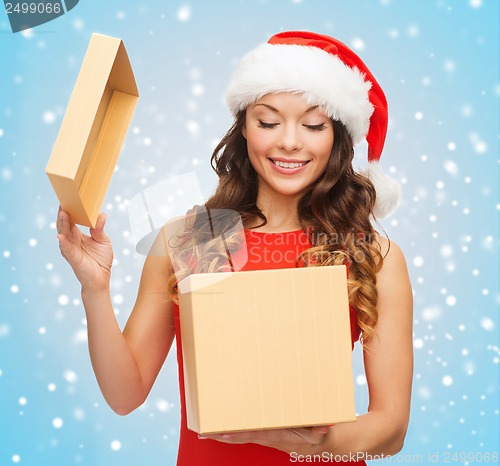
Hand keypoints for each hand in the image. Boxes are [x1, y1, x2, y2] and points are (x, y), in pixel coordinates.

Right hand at [56, 207, 112, 290]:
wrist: (101, 279)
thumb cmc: (101, 260)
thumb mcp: (103, 241)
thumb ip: (100, 229)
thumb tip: (101, 215)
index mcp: (78, 235)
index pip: (71, 220)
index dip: (70, 210)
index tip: (70, 197)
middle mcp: (71, 240)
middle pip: (65, 224)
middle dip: (64, 212)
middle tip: (65, 200)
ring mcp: (70, 249)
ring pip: (64, 233)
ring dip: (63, 223)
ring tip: (63, 212)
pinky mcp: (73, 258)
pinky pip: (66, 249)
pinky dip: (63, 242)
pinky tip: (61, 236)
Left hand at [199, 425, 330, 452]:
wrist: (321, 443)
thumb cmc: (317, 432)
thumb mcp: (318, 431)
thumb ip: (318, 430)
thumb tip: (322, 429)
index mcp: (277, 435)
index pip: (254, 434)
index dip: (238, 434)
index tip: (224, 433)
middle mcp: (268, 437)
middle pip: (242, 437)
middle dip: (223, 435)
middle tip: (206, 433)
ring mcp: (266, 437)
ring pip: (242, 436)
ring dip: (225, 435)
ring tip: (208, 432)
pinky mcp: (266, 435)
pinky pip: (247, 434)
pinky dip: (234, 434)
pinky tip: (223, 431)